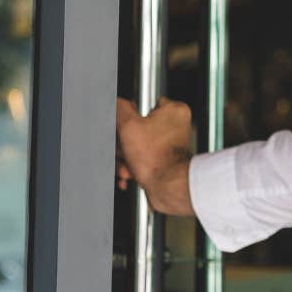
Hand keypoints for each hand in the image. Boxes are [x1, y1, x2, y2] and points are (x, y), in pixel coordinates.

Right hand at [114, 97, 195, 215]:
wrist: (169, 188)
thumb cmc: (158, 160)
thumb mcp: (129, 126)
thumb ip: (119, 108)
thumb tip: (116, 102)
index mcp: (174, 111)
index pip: (141, 104)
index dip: (128, 118)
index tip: (123, 127)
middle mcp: (175, 126)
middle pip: (136, 127)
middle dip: (123, 143)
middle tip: (123, 150)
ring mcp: (170, 145)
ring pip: (136, 145)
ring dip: (125, 157)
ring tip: (127, 165)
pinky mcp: (164, 161)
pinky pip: (142, 158)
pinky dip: (132, 166)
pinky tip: (129, 173)